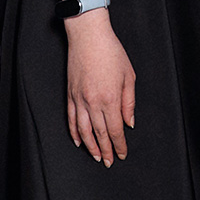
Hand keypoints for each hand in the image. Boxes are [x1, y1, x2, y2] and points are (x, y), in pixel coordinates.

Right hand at [65, 11, 136, 164]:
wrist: (88, 36)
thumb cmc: (111, 52)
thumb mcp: (128, 76)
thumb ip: (129, 102)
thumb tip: (129, 122)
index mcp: (110, 99)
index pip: (116, 130)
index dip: (119, 144)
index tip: (121, 154)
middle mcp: (93, 103)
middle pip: (100, 133)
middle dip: (105, 150)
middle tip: (108, 162)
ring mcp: (79, 99)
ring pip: (84, 130)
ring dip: (90, 146)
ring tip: (95, 156)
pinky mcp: (70, 95)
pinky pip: (71, 119)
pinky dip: (74, 132)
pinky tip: (79, 141)